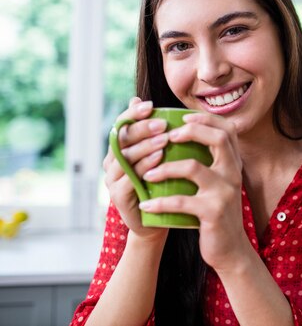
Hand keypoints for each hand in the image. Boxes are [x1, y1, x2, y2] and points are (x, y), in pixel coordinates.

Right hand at [102, 97, 168, 241]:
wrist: (159, 220)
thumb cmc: (163, 184)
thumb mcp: (163, 156)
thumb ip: (159, 134)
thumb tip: (160, 107)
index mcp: (120, 149)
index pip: (121, 125)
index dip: (133, 114)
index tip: (151, 106)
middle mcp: (112, 163)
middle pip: (122, 139)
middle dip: (142, 128)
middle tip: (162, 123)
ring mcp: (112, 180)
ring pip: (125, 157)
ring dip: (145, 146)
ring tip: (164, 138)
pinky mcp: (118, 197)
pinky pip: (130, 178)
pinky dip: (144, 166)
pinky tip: (159, 159)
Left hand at [138, 112, 251, 270]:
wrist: (228, 248)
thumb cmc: (214, 211)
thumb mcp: (217, 183)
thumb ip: (208, 161)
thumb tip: (180, 134)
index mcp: (233, 163)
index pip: (226, 129)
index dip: (205, 118)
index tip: (182, 118)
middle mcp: (233, 173)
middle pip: (218, 138)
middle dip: (191, 131)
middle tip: (167, 137)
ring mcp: (225, 192)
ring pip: (193, 167)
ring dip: (165, 168)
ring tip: (146, 174)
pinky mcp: (213, 212)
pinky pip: (181, 201)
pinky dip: (160, 202)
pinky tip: (146, 204)